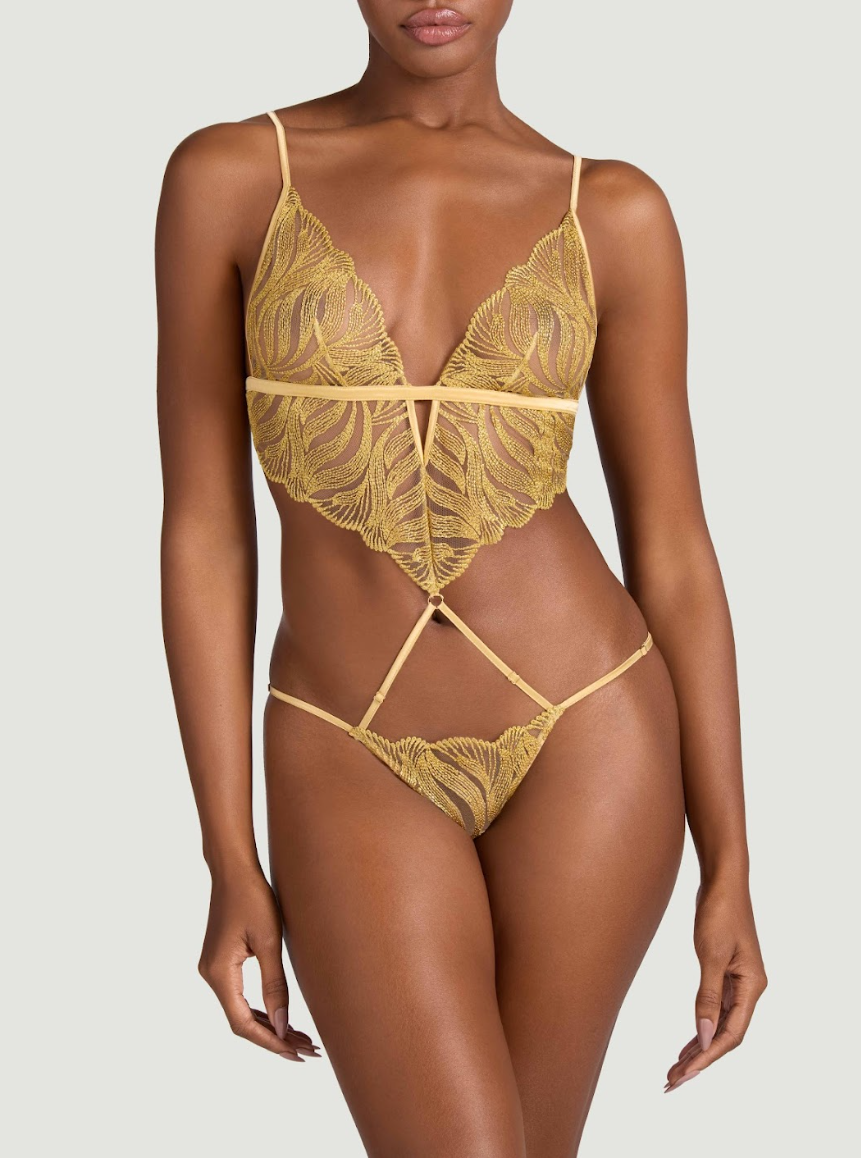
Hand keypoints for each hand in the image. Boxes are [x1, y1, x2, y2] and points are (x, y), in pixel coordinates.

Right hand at [198, 867, 319, 1061]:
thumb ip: (275, 985)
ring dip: (270, 1025)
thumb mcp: (269, 941)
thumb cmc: (253, 897)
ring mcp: (214, 969)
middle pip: (242, 1022)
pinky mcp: (221, 962)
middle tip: (309, 1050)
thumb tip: (283, 1025)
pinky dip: (261, 1009)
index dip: (271, 1042)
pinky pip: (240, 995)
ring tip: (302, 1038)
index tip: (297, 1053)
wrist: (233, 869)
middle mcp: (211, 976)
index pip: (243, 1024)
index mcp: (219, 974)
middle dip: (275, 1038)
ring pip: (241, 1010)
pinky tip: (281, 1016)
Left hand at [665, 876, 766, 1091]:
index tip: (685, 1074)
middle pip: (726, 1035)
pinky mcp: (725, 973)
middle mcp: (749, 989)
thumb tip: (703, 1036)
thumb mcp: (711, 955)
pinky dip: (700, 1028)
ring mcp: (738, 982)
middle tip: (673, 1081)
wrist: (722, 880)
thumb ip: (707, 996)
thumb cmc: (719, 912)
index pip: (732, 1034)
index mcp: (752, 986)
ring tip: (675, 1070)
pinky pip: (714, 1010)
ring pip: (719, 1025)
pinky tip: (688, 1043)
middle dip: (700, 1060)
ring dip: (698, 1048)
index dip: (708, 1057)